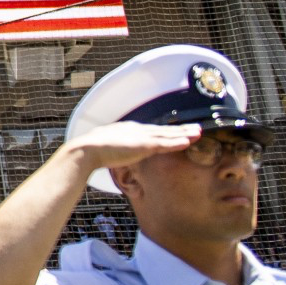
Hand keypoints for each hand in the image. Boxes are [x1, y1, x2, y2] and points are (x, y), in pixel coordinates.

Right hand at [62, 120, 200, 172]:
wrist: (87, 150)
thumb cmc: (93, 151)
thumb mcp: (107, 147)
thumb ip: (114, 149)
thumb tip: (112, 155)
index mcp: (129, 130)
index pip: (153, 131)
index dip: (167, 131)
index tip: (178, 131)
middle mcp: (137, 130)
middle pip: (164, 130)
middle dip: (181, 129)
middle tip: (196, 128)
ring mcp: (141, 136)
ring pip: (168, 134)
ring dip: (184, 134)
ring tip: (198, 133)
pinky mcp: (143, 144)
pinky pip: (165, 143)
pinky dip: (177, 142)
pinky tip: (188, 142)